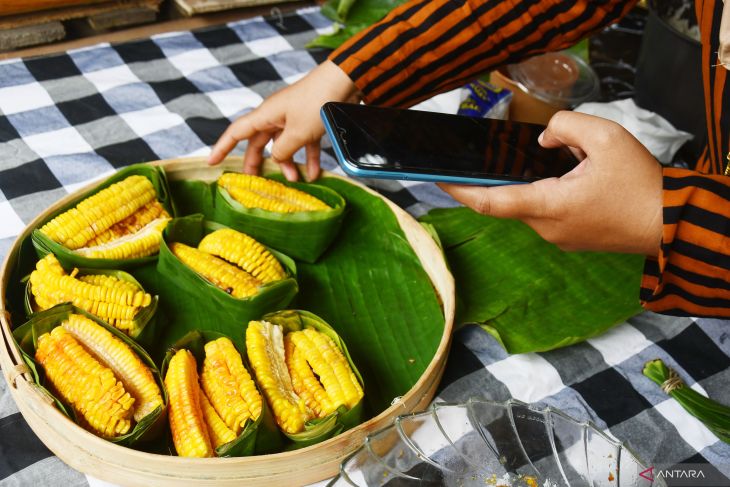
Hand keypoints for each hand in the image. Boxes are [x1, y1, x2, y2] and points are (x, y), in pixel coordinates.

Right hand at [208, 60, 359, 181]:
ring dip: (287, 163)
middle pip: (259, 142)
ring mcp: (293, 119)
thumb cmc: (317, 103)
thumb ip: (283, 150)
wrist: (344, 83)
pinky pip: (304, 143)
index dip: (222, 148)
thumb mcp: (297, 132)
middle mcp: (276, 116)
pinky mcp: (310, 122)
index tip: (211, 163)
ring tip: (293, 180)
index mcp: (266, 114)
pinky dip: (308, 158)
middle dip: (257, 162)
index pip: (236, 133)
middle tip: (254, 182)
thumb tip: (276, 159)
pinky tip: (314, 174)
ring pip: (283, 145)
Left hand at [439, 111, 662, 255]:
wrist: (670, 225)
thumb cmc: (641, 185)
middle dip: (505, 175)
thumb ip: (567, 127)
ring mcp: (557, 238)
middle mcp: (546, 228)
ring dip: (533, 182)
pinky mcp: (570, 239)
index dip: (459, 190)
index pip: (490, 202)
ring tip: (557, 163)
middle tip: (498, 156)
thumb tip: (544, 139)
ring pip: (530, 204)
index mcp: (549, 206)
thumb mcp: (607, 138)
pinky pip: (546, 213)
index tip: (437, 179)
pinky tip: (569, 178)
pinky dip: (547, 193)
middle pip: (510, 198)